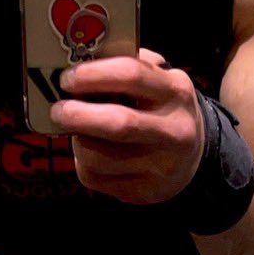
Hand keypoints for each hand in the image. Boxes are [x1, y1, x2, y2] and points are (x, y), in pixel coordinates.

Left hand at [51, 49, 204, 205]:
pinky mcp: (144, 191)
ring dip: (78, 141)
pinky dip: (83, 163)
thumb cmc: (163, 108)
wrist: (194, 156)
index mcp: (175, 92)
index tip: (68, 78)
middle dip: (77, 115)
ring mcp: (161, 166)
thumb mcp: (159, 79)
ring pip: (98, 156)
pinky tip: (93, 153)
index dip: (92, 75)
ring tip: (80, 131)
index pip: (131, 75)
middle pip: (117, 123)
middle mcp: (173, 131)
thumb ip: (128, 66)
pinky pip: (95, 177)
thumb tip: (80, 62)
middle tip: (58, 110)